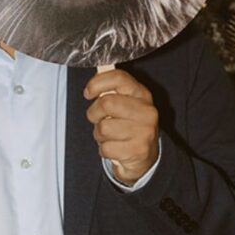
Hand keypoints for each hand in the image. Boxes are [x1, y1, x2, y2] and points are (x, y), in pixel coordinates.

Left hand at [84, 68, 159, 183]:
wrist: (145, 156)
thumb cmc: (128, 125)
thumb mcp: (124, 104)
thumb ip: (111, 91)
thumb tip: (94, 80)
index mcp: (142, 94)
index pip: (119, 78)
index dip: (97, 83)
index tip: (88, 93)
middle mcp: (147, 111)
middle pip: (106, 103)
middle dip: (94, 113)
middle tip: (98, 119)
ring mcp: (145, 132)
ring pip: (103, 128)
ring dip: (99, 134)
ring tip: (109, 135)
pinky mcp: (138, 150)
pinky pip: (105, 148)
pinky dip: (104, 149)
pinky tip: (114, 147)